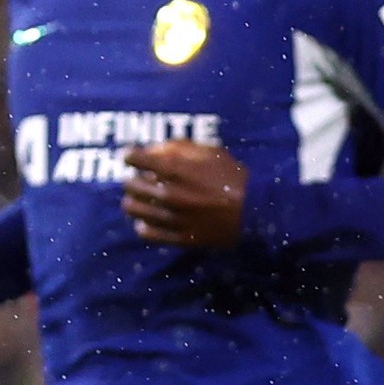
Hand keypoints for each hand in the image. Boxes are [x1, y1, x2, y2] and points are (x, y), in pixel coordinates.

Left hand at [121, 140, 247, 248]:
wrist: (255, 212)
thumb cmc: (234, 177)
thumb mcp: (210, 152)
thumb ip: (179, 147)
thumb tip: (153, 149)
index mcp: (175, 169)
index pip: (134, 158)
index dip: (130, 156)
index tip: (132, 157)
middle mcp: (169, 194)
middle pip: (129, 184)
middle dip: (132, 178)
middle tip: (140, 178)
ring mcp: (172, 218)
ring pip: (133, 209)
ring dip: (134, 201)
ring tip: (142, 199)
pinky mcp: (179, 237)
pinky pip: (147, 233)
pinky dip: (144, 224)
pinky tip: (150, 220)